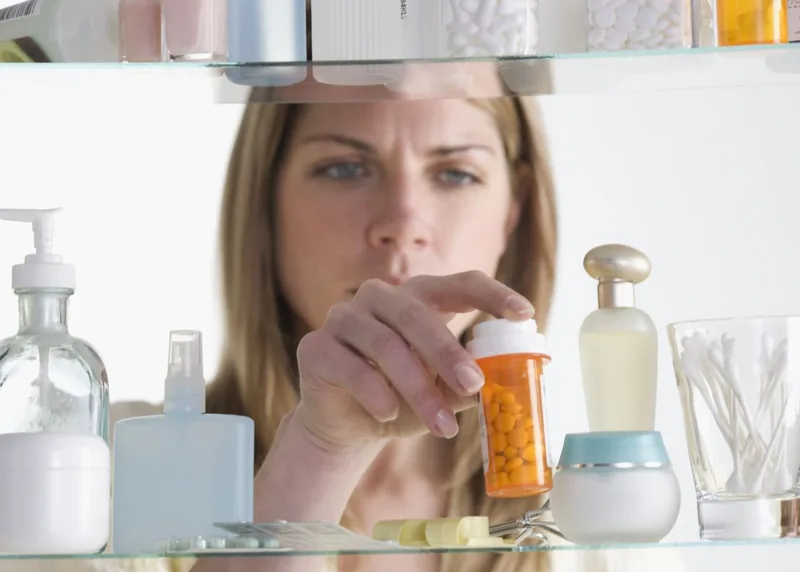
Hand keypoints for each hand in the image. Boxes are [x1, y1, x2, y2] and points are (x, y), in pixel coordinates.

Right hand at [294, 271, 534, 452]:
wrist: (347, 427)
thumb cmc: (400, 400)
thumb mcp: (440, 394)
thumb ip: (464, 385)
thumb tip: (497, 385)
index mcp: (417, 298)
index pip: (458, 283)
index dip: (493, 295)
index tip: (525, 314)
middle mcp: (379, 298)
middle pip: (417, 314)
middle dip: (448, 354)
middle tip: (475, 386)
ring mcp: (343, 317)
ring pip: (386, 345)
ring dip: (417, 389)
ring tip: (441, 426)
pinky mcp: (315, 346)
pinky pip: (351, 366)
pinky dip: (377, 394)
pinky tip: (388, 415)